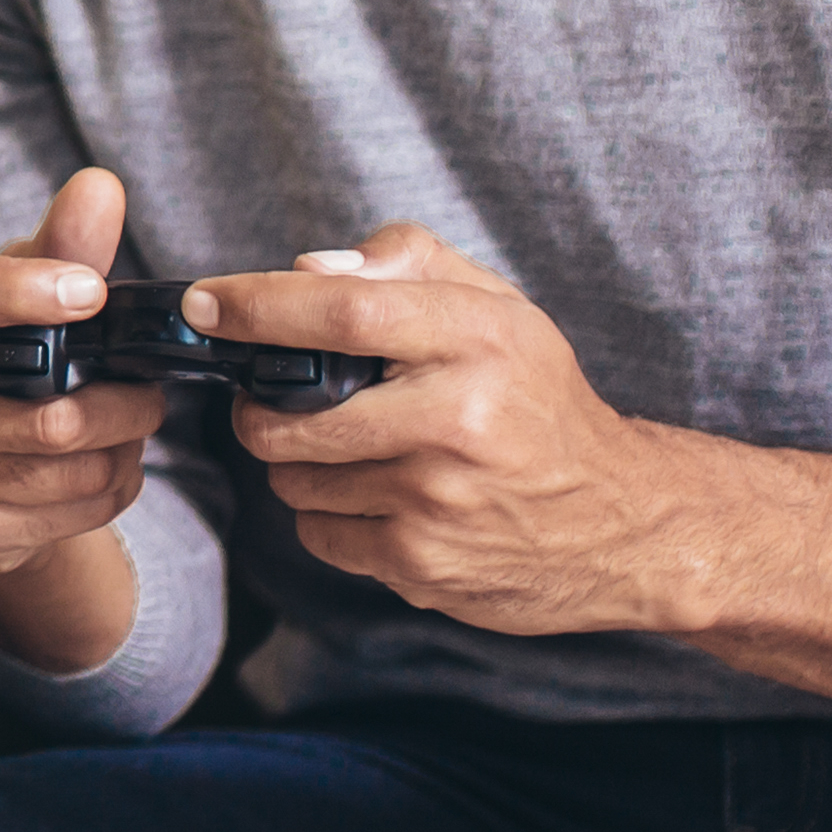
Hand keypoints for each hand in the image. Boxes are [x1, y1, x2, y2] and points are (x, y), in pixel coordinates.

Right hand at [0, 168, 159, 672]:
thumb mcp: (21, 290)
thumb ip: (63, 245)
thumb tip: (100, 187)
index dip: (17, 291)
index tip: (92, 293)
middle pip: (36, 415)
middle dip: (119, 403)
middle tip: (149, 389)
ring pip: (62, 469)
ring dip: (121, 447)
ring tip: (124, 424)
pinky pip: (68, 514)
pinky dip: (108, 488)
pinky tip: (99, 465)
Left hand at [188, 228, 831, 716]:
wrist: (627, 524)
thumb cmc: (541, 404)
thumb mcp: (502, 311)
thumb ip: (409, 265)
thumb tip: (308, 267)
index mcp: (479, 342)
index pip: (343, 310)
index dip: (258, 304)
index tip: (205, 304)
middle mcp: (459, 421)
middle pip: (292, 411)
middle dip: (256, 405)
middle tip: (271, 398)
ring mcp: (438, 503)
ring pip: (295, 478)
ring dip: (299, 463)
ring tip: (354, 452)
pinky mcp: (424, 566)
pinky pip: (320, 534)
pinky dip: (329, 517)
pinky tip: (382, 502)